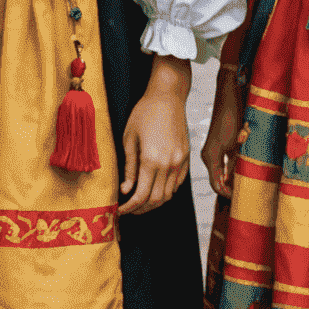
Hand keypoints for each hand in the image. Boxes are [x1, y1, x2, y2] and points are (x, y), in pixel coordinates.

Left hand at [120, 56, 190, 214]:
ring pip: (169, 195)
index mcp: (152, 159)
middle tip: (129, 209)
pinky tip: (156, 189)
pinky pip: (178, 184)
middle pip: (157, 200)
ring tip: (140, 201)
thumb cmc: (144, 113)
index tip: (120, 211)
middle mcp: (169, 164)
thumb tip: (126, 190)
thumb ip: (129, 167)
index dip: (130, 207)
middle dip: (141, 209)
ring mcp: (180, 162)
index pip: (141, 195)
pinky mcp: (187, 159)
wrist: (167, 97)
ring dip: (154, 203)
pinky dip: (167, 192)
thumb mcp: (129, 138)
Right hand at [202, 69, 243, 197]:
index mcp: (211, 157)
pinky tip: (246, 167)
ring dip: (234, 178)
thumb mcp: (237, 144)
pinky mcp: (220, 144)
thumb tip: (239, 184)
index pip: (216, 186)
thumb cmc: (232, 117)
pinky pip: (225, 162)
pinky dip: (234, 168)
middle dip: (232, 188)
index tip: (243, 200)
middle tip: (249, 194)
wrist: (229, 95)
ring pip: (223, 172)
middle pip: (219, 180)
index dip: (228, 195)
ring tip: (249, 182)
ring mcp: (214, 150)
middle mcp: (209, 156)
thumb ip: (237, 165)